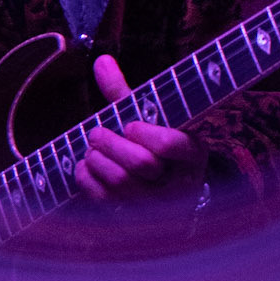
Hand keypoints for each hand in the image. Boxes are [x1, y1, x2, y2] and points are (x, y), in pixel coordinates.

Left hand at [75, 54, 206, 205]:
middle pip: (141, 164)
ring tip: (92, 147)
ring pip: (121, 183)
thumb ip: (126, 93)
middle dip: (112, 144)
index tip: (130, 125)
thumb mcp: (152, 120)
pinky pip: (105, 202)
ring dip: (98, 160)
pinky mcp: (134, 221)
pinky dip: (88, 179)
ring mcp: (157, 208)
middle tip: (96, 132)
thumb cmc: (156, 146)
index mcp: (193, 154)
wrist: (166, 191)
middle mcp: (180, 185)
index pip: (171, 145)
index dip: (146, 133)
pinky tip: (86, 166)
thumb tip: (101, 60)